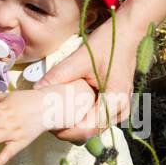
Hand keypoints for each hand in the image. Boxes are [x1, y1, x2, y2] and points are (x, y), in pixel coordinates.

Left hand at [33, 13, 140, 143]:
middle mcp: (121, 110)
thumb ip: (59, 75)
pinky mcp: (118, 103)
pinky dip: (84, 117)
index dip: (66, 131)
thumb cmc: (108, 44)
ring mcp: (121, 108)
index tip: (48, 124)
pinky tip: (71, 109)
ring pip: (95, 127)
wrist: (128, 33)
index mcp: (114, 101)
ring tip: (58, 115)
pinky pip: (99, 118)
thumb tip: (37, 89)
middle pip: (91, 132)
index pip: (87, 129)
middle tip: (49, 120)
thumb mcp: (80, 58)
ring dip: (76, 125)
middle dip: (69, 130)